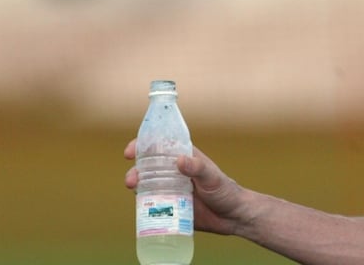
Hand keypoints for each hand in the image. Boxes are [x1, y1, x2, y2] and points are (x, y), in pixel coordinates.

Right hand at [125, 139, 245, 236]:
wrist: (232, 217)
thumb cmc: (225, 191)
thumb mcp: (213, 177)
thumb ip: (198, 168)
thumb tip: (179, 160)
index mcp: (184, 157)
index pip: (160, 146)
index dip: (142, 145)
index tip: (130, 151)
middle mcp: (174, 172)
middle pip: (148, 167)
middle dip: (135, 170)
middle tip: (132, 180)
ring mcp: (170, 190)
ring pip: (146, 185)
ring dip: (136, 186)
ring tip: (134, 190)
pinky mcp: (170, 207)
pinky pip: (152, 205)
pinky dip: (142, 205)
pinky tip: (139, 208)